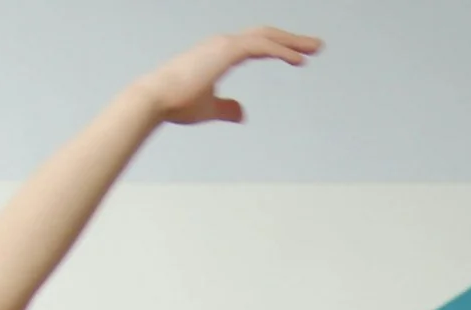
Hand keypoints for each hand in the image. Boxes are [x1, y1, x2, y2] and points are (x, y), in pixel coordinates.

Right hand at [133, 27, 320, 125]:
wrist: (155, 100)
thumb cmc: (175, 103)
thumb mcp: (209, 108)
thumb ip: (226, 109)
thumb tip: (242, 114)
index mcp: (219, 53)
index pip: (256, 44)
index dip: (278, 47)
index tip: (300, 55)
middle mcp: (222, 44)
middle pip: (265, 35)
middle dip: (292, 39)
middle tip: (316, 46)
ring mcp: (224, 45)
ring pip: (266, 36)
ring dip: (293, 42)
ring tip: (315, 49)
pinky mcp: (225, 52)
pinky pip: (260, 47)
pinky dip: (281, 51)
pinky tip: (298, 60)